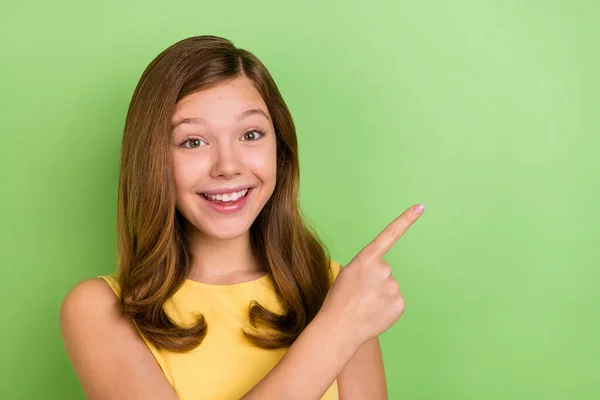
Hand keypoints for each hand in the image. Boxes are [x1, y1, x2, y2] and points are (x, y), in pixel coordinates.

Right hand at [320, 204, 423, 347]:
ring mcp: (393, 287)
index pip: (389, 235)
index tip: (420, 207)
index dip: (406, 220)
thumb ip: (366, 268)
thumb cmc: (338, 301)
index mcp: (366, 259)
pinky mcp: (400, 304)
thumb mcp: (346, 274)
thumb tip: (381, 278)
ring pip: (389, 287)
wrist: (339, 328)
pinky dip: (386, 308)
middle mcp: (384, 269)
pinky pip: (395, 302)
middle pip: (384, 271)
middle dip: (374, 281)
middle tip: (359, 295)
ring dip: (379, 295)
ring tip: (364, 305)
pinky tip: (373, 313)